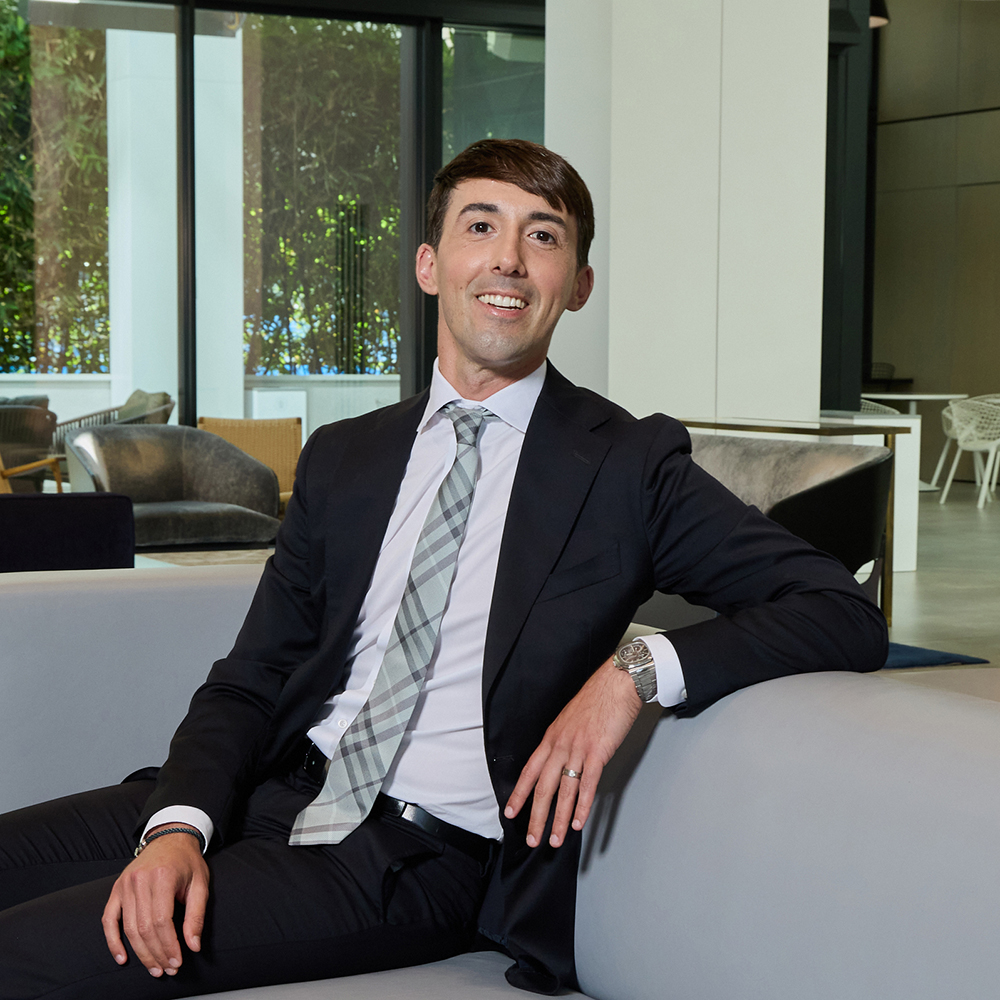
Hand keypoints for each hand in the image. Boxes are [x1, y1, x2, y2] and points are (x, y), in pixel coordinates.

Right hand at [102, 825, 208, 976]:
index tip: (177, 962)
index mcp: (162, 877)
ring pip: (128, 928)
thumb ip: (196, 915)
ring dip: (140, 953)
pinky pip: (108, 920)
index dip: (169, 946)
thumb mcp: (200, 884)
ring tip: (153, 968)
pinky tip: (122, 958)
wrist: (171, 837)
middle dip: (156, 954)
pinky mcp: (116, 889)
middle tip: (166, 969)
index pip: (162, 922)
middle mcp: (140, 881)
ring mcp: (125, 885)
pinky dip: (113, 941)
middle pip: (144, 928)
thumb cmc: (187, 861)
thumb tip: (194, 946)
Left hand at [505, 657, 641, 847]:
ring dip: (558, 819)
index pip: (530, 771)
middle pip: (543, 787)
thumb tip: (561, 760)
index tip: (510, 812)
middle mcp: (560, 745)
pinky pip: (587, 785)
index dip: (519, 794)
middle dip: (536, 816)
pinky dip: (582, 807)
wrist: (615, 684)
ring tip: (554, 840)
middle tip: (531, 839)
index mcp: (552, 738)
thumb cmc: (596, 700)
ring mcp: (578, 750)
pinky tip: (577, 822)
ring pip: (563, 791)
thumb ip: (563, 741)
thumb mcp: (569, 720)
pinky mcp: (597, 752)